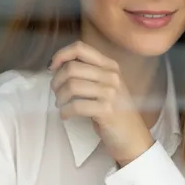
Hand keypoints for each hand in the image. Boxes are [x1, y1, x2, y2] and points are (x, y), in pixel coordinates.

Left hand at [49, 41, 153, 165]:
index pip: (80, 48)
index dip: (60, 55)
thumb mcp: (106, 86)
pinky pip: (76, 106)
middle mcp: (111, 75)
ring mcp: (111, 92)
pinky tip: (65, 115)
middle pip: (72, 68)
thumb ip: (88, 73)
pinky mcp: (106, 110)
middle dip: (56, 81)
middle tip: (56, 93)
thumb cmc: (115, 111)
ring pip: (71, 86)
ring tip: (61, 105)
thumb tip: (58, 67)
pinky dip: (65, 111)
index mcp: (110, 65)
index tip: (52, 68)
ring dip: (60, 97)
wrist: (132, 136)